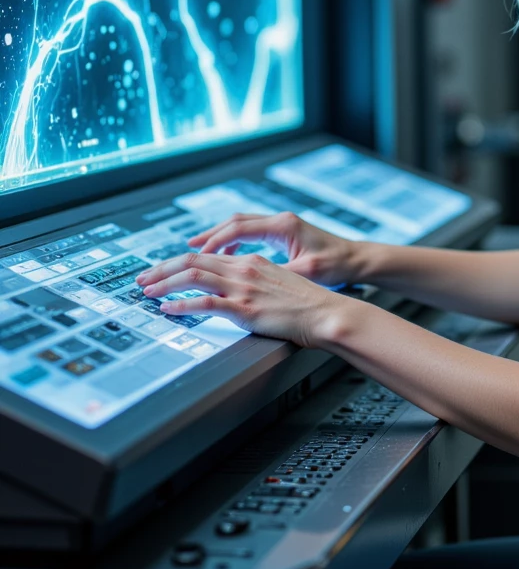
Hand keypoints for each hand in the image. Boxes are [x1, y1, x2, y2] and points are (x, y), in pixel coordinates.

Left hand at [135, 252, 345, 344]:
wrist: (326, 313)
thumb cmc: (308, 303)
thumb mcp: (279, 281)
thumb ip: (254, 280)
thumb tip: (234, 288)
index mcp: (250, 261)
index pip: (206, 255)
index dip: (178, 262)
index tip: (162, 271)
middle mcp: (243, 269)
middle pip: (192, 261)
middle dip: (161, 269)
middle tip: (142, 279)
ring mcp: (243, 288)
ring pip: (193, 276)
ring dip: (164, 283)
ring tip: (147, 292)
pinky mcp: (245, 309)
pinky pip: (205, 303)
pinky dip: (182, 305)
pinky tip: (168, 309)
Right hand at [186, 211, 359, 285]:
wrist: (357, 261)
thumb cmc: (337, 266)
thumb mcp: (307, 272)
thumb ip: (278, 275)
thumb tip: (253, 283)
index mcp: (283, 227)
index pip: (238, 228)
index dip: (214, 241)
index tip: (194, 252)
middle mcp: (279, 221)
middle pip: (234, 223)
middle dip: (208, 237)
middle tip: (186, 249)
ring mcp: (281, 226)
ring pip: (240, 226)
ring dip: (218, 239)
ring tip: (196, 253)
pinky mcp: (283, 234)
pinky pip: (250, 233)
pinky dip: (233, 243)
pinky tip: (225, 257)